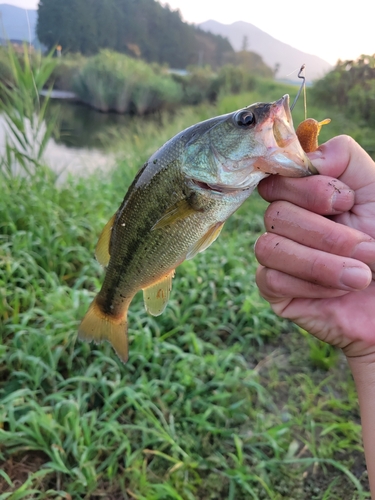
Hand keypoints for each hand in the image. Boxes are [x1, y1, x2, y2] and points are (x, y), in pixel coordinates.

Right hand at [255, 135, 374, 358]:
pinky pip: (270, 280)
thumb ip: (344, 158)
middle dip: (327, 235)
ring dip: (320, 263)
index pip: (278, 178)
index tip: (346, 202)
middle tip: (368, 250)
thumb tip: (305, 158)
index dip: (306, 189)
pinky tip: (338, 293)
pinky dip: (310, 286)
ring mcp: (280, 256)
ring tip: (362, 277)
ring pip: (268, 247)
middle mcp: (290, 222)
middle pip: (275, 213)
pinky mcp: (276, 291)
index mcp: (309, 196)